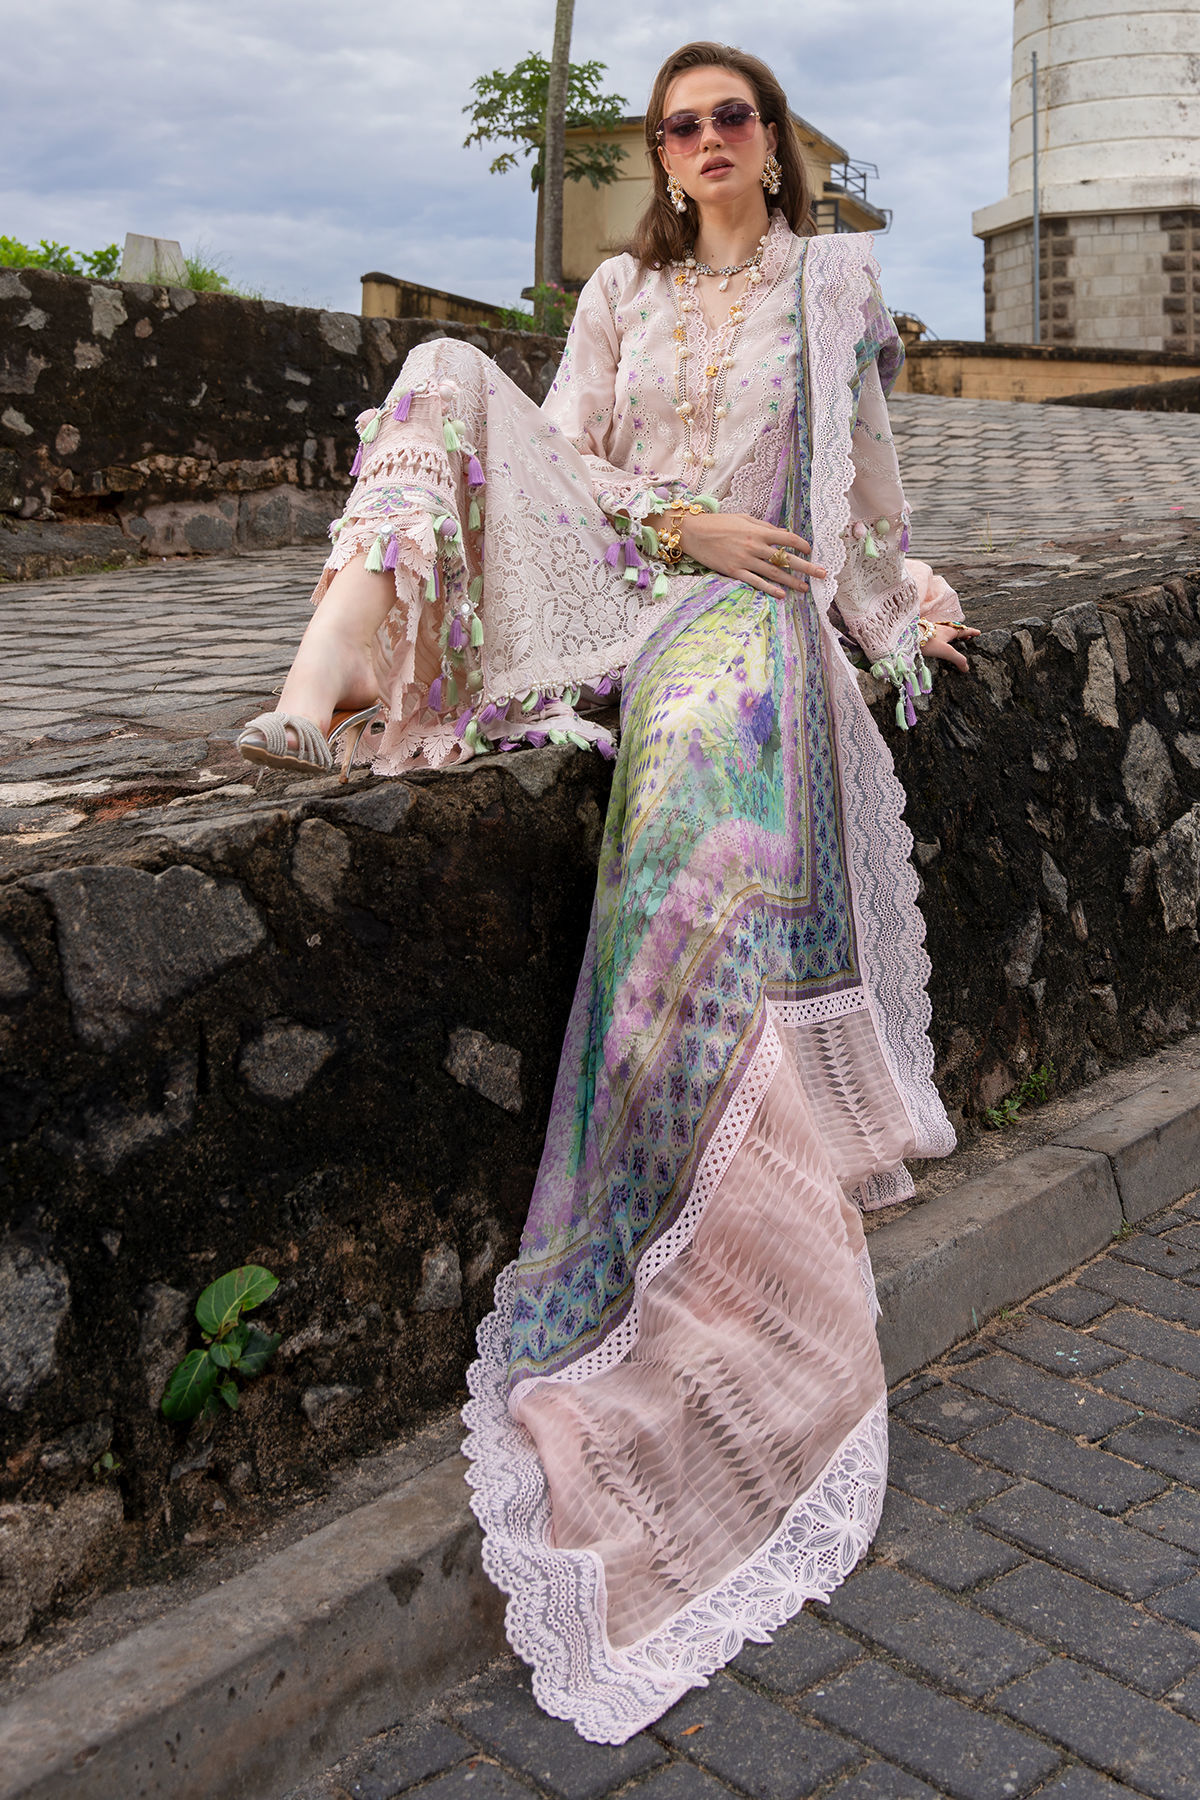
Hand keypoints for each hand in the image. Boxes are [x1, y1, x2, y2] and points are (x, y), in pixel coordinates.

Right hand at [652, 510, 826, 598]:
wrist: (693, 532)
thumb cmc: (718, 523)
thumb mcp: (743, 518)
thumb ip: (762, 527)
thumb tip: (779, 534)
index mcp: (758, 531)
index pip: (786, 538)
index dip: (801, 544)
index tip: (810, 550)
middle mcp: (754, 546)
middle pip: (785, 558)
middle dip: (806, 567)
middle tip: (822, 574)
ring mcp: (745, 560)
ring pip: (773, 573)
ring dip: (791, 581)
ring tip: (804, 588)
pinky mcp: (734, 571)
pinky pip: (755, 582)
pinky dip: (769, 589)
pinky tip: (781, 594)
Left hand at [921, 621, 979, 673]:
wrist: (907, 636)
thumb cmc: (927, 642)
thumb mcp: (946, 651)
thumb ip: (957, 659)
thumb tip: (966, 668)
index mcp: (949, 631)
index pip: (964, 630)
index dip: (971, 632)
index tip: (978, 632)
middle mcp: (941, 628)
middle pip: (954, 629)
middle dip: (962, 633)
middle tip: (967, 637)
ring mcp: (931, 629)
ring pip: (944, 631)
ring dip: (951, 635)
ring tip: (953, 640)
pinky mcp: (923, 632)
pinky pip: (935, 633)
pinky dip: (941, 636)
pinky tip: (936, 641)